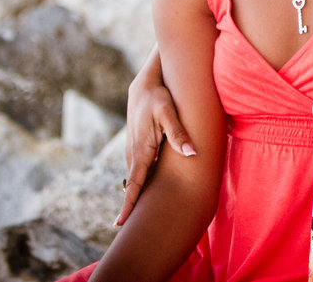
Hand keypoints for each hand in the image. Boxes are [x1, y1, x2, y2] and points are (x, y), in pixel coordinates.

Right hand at [116, 58, 195, 225]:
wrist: (145, 83)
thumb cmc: (158, 97)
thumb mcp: (169, 112)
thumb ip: (178, 133)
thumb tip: (192, 154)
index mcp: (141, 150)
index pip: (134, 183)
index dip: (128, 204)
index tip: (120, 224)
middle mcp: (134, 153)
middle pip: (133, 185)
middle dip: (130, 206)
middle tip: (127, 230)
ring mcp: (133, 150)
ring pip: (135, 177)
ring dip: (134, 195)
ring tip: (134, 217)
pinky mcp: (138, 145)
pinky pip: (138, 169)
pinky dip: (138, 182)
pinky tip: (143, 190)